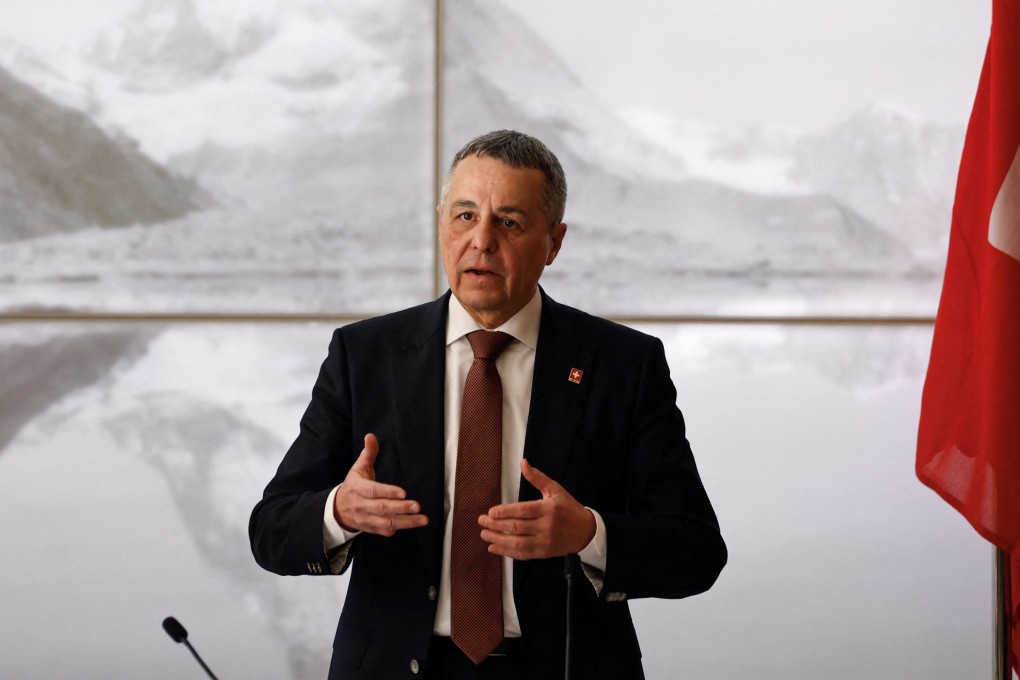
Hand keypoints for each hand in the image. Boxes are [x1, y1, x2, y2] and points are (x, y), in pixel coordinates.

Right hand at [333, 433, 427, 535]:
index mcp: (357, 488)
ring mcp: (365, 519)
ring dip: (405, 522)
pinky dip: (397, 529)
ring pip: (385, 522)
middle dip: (400, 508)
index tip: (403, 492)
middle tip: (417, 506)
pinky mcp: (370, 529)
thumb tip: (371, 436)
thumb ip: (368, 453)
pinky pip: (384, 531)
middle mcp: (360, 505)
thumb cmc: (353, 486)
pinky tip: (411, 524)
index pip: (372, 491)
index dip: (387, 492)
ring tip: (422, 519)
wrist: (338, 509)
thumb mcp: (358, 468)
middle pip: (381, 508)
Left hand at [478, 459, 595, 559]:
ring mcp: (545, 541)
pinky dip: (507, 552)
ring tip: (484, 534)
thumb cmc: (569, 508)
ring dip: (498, 540)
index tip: (490, 512)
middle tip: (482, 521)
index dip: (504, 512)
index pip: (522, 511)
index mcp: (548, 509)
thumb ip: (537, 478)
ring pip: (517, 543)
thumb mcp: (555, 489)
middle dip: (496, 525)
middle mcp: (547, 526)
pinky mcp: (544, 553)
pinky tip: (494, 547)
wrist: (586, 531)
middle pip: (516, 527)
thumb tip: (523, 463)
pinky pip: (522, 554)